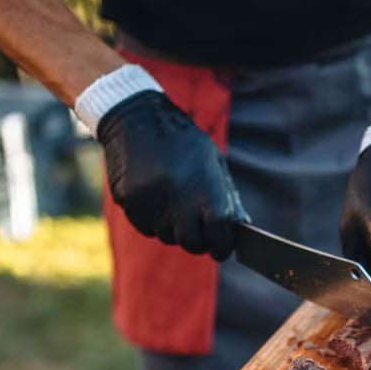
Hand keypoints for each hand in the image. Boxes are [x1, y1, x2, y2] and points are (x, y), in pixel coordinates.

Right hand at [97, 91, 246, 259]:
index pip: (218, 236)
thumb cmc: (183, 142)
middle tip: (198, 229)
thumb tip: (241, 227)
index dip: (222, 247)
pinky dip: (154, 220)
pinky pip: (146, 227)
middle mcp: (177, 200)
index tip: (222, 250)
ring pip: (167, 236)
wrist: (137, 119)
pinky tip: (155, 197)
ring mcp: (150, 204)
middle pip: (191, 243)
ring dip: (174, 228)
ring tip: (173, 201)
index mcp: (204, 189)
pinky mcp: (129, 204)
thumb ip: (228, 198)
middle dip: (198, 241)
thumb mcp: (213, 163)